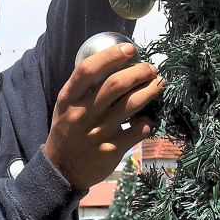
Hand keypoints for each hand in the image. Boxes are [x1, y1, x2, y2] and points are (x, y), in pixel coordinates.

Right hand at [43, 42, 163, 191]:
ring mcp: (97, 133)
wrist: (61, 171)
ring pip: (132, 105)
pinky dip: (147, 120)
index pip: (88, 70)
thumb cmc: (68, 130)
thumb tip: (117, 62)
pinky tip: (146, 118)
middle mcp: (81, 114)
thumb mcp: (66, 106)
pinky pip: (139, 129)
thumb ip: (84, 87)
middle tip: (151, 68)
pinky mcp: (112, 150)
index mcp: (68, 99)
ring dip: (150, 91)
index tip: (130, 48)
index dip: (111, 56)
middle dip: (139, 72)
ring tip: (158, 84)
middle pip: (116, 85)